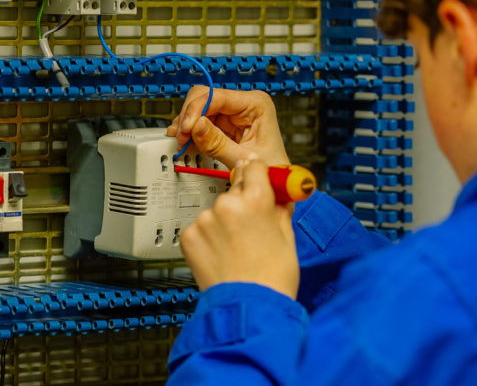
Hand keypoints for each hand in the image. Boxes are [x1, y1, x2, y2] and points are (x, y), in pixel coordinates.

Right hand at [167, 86, 289, 168]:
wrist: (278, 181)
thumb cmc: (272, 168)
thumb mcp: (242, 157)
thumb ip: (217, 143)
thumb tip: (196, 126)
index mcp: (256, 104)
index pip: (216, 96)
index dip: (196, 110)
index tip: (186, 128)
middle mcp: (244, 104)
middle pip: (204, 97)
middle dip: (190, 116)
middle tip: (181, 136)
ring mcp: (233, 114)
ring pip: (199, 109)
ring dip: (188, 124)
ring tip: (182, 140)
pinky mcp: (225, 125)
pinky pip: (202, 122)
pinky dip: (192, 131)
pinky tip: (187, 140)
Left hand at [180, 158, 298, 299]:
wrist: (248, 309)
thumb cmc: (271, 279)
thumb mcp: (287, 238)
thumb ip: (280, 210)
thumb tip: (279, 198)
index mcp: (256, 199)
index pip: (253, 167)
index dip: (256, 172)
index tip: (255, 173)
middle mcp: (227, 205)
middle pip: (234, 190)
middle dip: (242, 202)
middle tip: (250, 227)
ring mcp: (205, 220)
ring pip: (216, 211)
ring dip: (223, 221)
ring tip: (235, 248)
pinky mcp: (189, 236)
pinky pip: (200, 228)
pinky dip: (208, 237)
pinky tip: (221, 254)